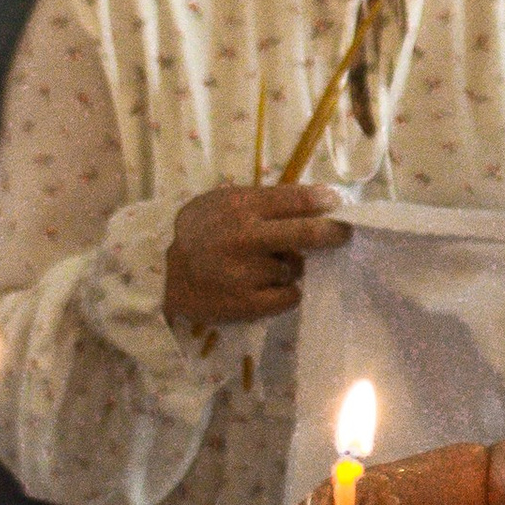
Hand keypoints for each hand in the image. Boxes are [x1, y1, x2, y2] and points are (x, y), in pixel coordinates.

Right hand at [162, 182, 347, 329]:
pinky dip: (285, 291)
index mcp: (241, 207)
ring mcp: (246, 273)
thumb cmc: (202, 233)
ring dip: (291, 267)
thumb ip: (265, 202)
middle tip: (343, 233)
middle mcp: (245, 238)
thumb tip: (321, 201)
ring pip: (297, 268)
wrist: (160, 274)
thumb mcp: (224, 203)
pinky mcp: (247, 304)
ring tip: (264, 266)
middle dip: (334, 233)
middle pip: (310, 234)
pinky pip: (290, 295)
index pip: (299, 199)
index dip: (326, 201)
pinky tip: (266, 286)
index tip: (337, 203)